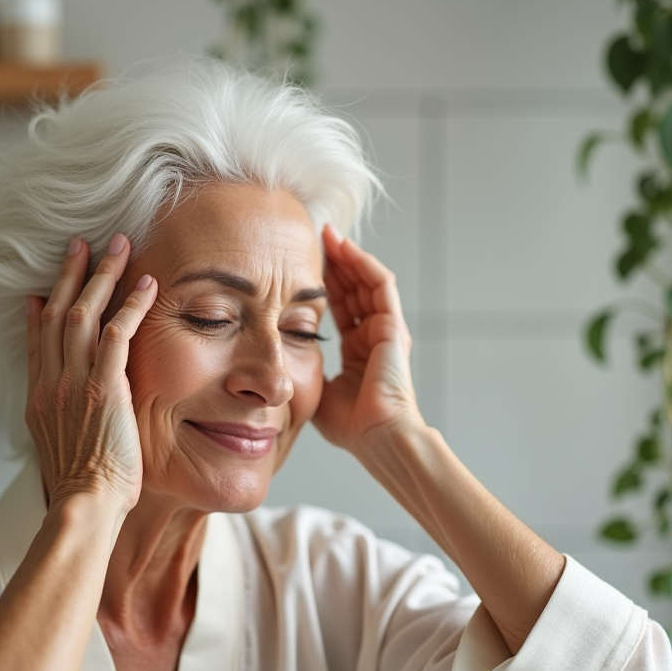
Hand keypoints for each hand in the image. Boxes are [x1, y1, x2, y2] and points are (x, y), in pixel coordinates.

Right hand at [25, 235, 157, 517]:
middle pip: (54, 314)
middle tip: (81, 244)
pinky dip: (130, 304)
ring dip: (101, 275)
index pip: (36, 343)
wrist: (84, 508)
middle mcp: (50, 384)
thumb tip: (68, 422)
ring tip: (118, 245)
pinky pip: (115, 333)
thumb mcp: (63, 454)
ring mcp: (73, 382)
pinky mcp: (103, 386)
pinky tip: (146, 283)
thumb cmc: (85, 494)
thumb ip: (64, 426)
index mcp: (39, 400)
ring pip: (82, 313)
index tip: (42, 290)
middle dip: (69, 275)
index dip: (40, 311)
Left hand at [314, 225, 422, 452]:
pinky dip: (362, 263)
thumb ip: (305, 374)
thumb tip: (278, 364)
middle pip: (353, 289)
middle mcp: (373, 337)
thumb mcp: (318, 393)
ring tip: (328, 234)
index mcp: (357, 352)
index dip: (323, 286)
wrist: (377, 436)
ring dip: (347, 256)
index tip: (301, 266)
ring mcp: (386, 330)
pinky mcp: (393, 325)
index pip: (340, 308)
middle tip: (313, 238)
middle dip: (334, 263)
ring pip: (366, 281)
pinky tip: (344, 247)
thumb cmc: (352, 426)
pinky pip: (380, 284)